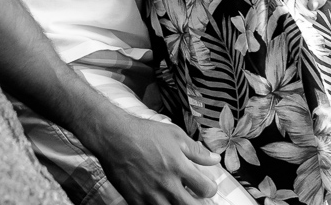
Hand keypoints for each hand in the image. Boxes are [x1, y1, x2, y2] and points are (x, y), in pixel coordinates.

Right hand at [93, 112, 220, 204]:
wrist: (115, 138)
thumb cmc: (144, 133)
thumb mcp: (175, 135)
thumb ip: (197, 151)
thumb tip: (215, 159)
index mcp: (179, 167)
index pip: (205, 189)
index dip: (210, 190)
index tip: (208, 187)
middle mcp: (166, 184)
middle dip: (198, 204)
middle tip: (197, 198)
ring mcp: (150, 195)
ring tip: (179, 199)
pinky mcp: (136, 200)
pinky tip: (162, 200)